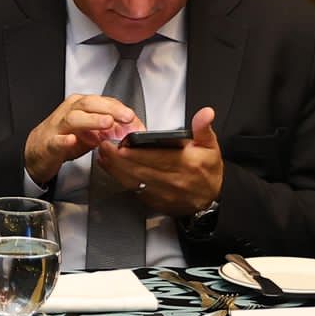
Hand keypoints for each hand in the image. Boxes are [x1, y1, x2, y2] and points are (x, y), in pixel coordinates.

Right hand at [24, 94, 139, 185]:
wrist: (38, 150)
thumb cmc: (65, 136)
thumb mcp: (91, 130)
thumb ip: (111, 127)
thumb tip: (133, 129)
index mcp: (80, 106)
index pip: (103, 102)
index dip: (121, 109)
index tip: (135, 119)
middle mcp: (69, 112)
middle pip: (89, 104)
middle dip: (111, 109)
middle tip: (127, 116)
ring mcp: (58, 128)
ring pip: (74, 119)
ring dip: (92, 120)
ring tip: (107, 123)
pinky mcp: (49, 144)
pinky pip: (56, 141)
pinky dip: (64, 140)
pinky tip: (72, 140)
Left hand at [96, 106, 223, 216]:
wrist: (211, 197)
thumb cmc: (208, 170)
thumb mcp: (210, 146)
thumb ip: (203, 128)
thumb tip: (205, 113)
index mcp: (187, 164)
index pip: (157, 157)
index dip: (136, 152)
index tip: (121, 144)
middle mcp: (174, 180)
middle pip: (140, 169)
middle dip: (119, 158)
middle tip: (104, 145)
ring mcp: (163, 193)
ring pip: (134, 180)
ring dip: (115, 167)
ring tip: (103, 154)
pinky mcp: (155, 202)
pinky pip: (134, 190)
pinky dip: (120, 178)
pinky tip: (111, 168)